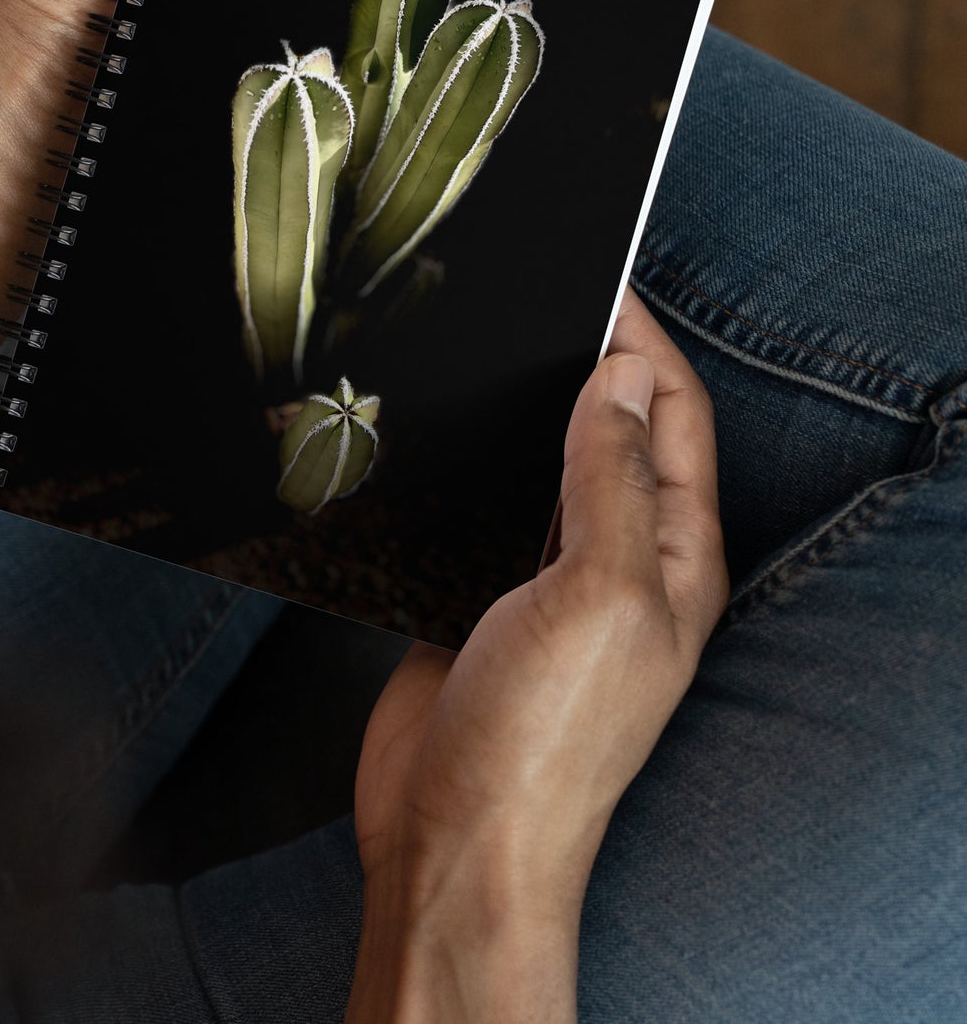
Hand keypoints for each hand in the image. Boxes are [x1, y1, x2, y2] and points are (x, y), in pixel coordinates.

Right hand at [348, 288, 727, 1022]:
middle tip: (539, 296)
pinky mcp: (482, 597)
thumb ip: (607, 480)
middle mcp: (619, 563)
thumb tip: (620, 376)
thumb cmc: (542, 741)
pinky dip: (481, 462)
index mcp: (671, 558)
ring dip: (533, 410)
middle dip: (590, 361)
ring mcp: (549, 582)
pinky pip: (490, 508)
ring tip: (491, 347)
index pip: (673, 417)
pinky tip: (447, 434)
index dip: (643, 341)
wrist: (455, 842)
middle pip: (617, 433)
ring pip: (551, 467)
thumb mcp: (595, 593)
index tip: (597, 278)